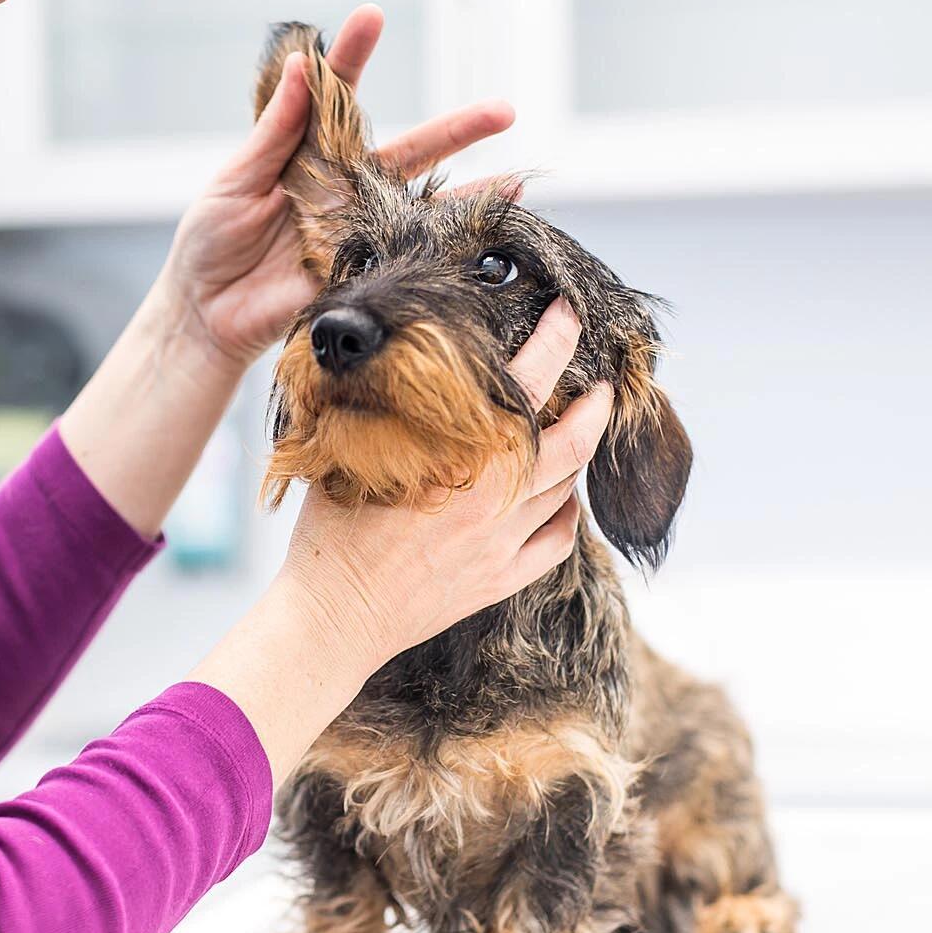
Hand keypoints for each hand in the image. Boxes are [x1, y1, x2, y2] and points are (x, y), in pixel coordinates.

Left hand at [159, 4, 517, 367]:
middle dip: (457, 130)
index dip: (353, 55)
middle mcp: (344, 187)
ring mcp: (358, 230)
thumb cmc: (210, 241)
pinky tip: (478, 239)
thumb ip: (273, 132)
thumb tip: (297, 68)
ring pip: (423, 206)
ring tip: (516, 180)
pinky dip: (444, 248)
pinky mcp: (359, 272)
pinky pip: (408, 258)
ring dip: (471, 195)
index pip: (338, 96)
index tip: (371, 17)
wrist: (203, 312)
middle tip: (503, 110)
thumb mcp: (235, 180)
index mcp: (310, 154)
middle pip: (409, 150)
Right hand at [275, 299, 611, 667]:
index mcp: (459, 458)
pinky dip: (568, 516)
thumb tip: (385, 366)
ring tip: (577, 434)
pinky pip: (557, 543)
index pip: (526, 384)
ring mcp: (501, 543)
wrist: (333, 618)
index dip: (556, 342)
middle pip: (572, 442)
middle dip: (595, 406)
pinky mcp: (499, 581)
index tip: (570, 314)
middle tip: (602, 385)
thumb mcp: (347, 456)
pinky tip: (562, 502)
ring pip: (567, 490)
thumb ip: (380, 412)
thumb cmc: (329, 536)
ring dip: (579, 457)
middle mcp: (493, 498)